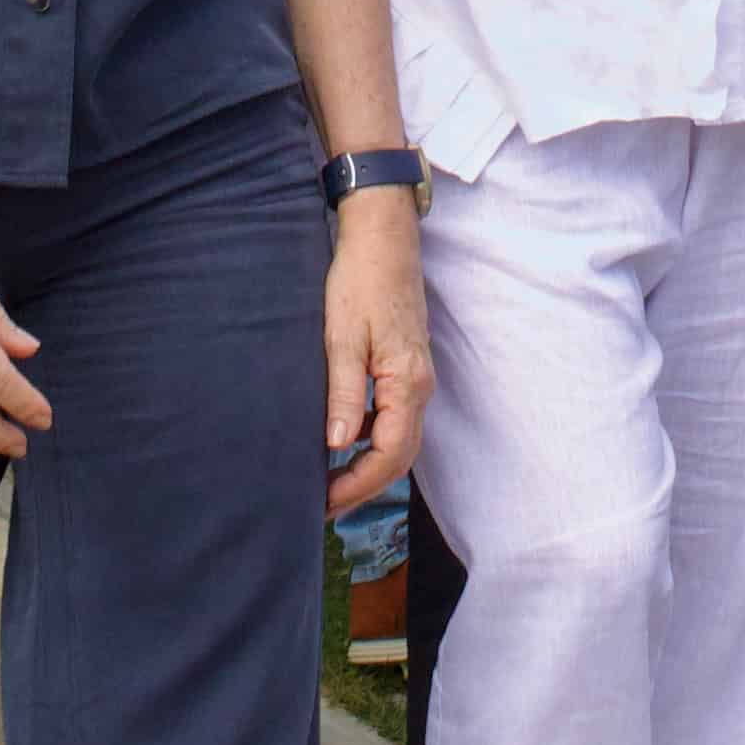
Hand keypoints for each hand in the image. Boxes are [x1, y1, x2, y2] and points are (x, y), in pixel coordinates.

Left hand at [322, 195, 430, 514]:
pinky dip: (370, 440)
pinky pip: (393, 418)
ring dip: (368, 466)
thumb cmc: (359, 280)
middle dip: (363, 486)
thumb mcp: (341, 337)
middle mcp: (420, 386)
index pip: (389, 455)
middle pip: (399, 456)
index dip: (357, 486)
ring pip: (398, 440)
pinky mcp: (406, 368)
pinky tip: (340, 443)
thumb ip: (342, 393)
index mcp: (407, 383)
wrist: (383, 238)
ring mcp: (417, 378)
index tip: (325, 504)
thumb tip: (336, 445)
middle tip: (323, 507)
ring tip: (328, 483)